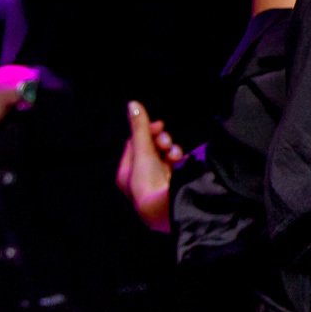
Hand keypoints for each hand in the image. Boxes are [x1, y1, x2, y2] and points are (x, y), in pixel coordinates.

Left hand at [116, 101, 184, 232]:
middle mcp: (139, 177)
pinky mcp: (172, 184)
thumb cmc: (148, 182)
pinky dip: (180, 160)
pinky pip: (176, 165)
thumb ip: (139, 127)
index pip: (135, 143)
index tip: (159, 125)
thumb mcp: (142, 150)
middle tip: (167, 143)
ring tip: (177, 155)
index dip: (147, 131)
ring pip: (165, 156)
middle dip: (162, 142)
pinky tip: (184, 160)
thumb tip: (132, 104)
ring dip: (173, 150)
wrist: (165, 208)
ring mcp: (157, 181)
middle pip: (151, 148)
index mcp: (126, 171)